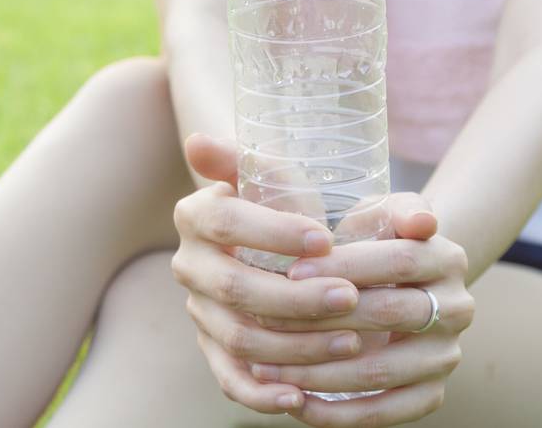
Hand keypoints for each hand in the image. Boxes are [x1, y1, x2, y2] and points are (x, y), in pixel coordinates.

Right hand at [170, 132, 366, 415]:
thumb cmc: (292, 205)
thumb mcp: (286, 177)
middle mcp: (189, 264)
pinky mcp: (214, 351)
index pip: (226, 221)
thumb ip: (268, 161)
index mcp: (198, 214)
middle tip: (351, 296)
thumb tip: (197, 141)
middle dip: (297, 297)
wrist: (286, 247)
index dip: (273, 232)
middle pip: (236, 289)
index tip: (325, 239)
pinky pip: (230, 381)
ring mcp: (200, 312)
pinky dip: (262, 395)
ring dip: (296, 346)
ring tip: (351, 341)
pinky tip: (301, 399)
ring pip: (239, 339)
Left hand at [251, 193, 474, 426]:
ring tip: (265, 367)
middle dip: (320, 318)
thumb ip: (398, 208)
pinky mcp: (431, 395)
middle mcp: (458, 309)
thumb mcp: (384, 213)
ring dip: (317, 372)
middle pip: (386, 315)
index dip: (344, 266)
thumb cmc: (377, 241)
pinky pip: (383, 414)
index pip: (399, 260)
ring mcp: (446, 357)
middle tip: (265, 321)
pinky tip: (295, 403)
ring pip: (379, 372)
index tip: (291, 273)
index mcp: (448, 258)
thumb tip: (422, 222)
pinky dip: (336, 414)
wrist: (404, 284)